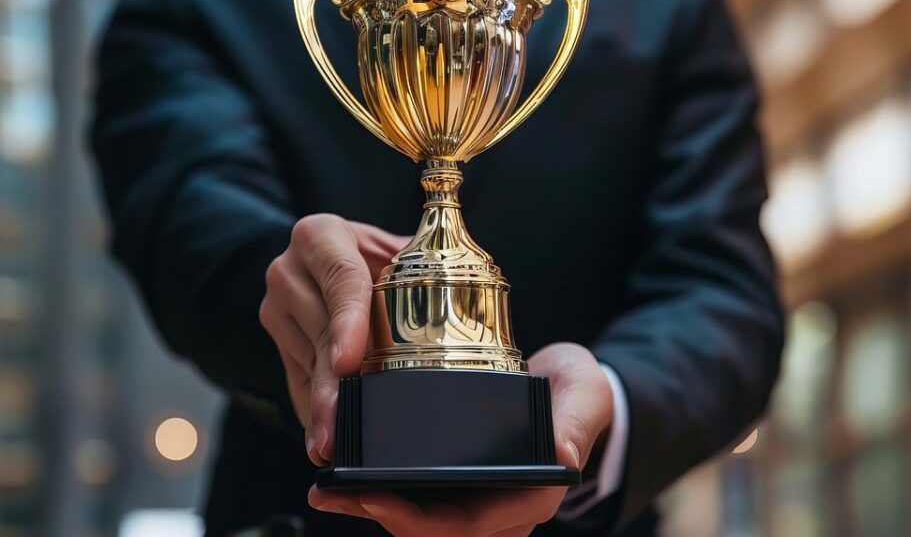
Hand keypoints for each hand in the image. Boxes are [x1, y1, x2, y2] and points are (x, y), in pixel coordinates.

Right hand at [259, 214, 408, 464]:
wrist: (329, 260)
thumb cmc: (376, 256)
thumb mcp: (395, 249)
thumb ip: (425, 264)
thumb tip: (473, 297)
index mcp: (321, 236)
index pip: (340, 278)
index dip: (348, 322)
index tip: (349, 361)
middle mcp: (289, 270)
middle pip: (321, 332)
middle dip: (332, 383)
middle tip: (339, 424)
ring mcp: (277, 309)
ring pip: (308, 363)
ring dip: (322, 405)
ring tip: (333, 442)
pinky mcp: (277, 342)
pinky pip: (296, 381)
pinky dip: (314, 411)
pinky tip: (323, 438)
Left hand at [307, 343, 614, 535]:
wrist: (570, 388)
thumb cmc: (578, 393)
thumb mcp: (584, 395)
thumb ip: (576, 421)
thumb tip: (565, 458)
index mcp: (528, 497)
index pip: (469, 525)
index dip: (418, 520)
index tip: (374, 496)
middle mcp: (499, 509)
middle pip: (431, 530)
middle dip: (378, 514)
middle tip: (331, 493)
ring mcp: (477, 501)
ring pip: (418, 520)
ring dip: (371, 507)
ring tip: (325, 488)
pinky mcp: (458, 485)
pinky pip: (417, 500)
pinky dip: (380, 492)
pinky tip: (345, 478)